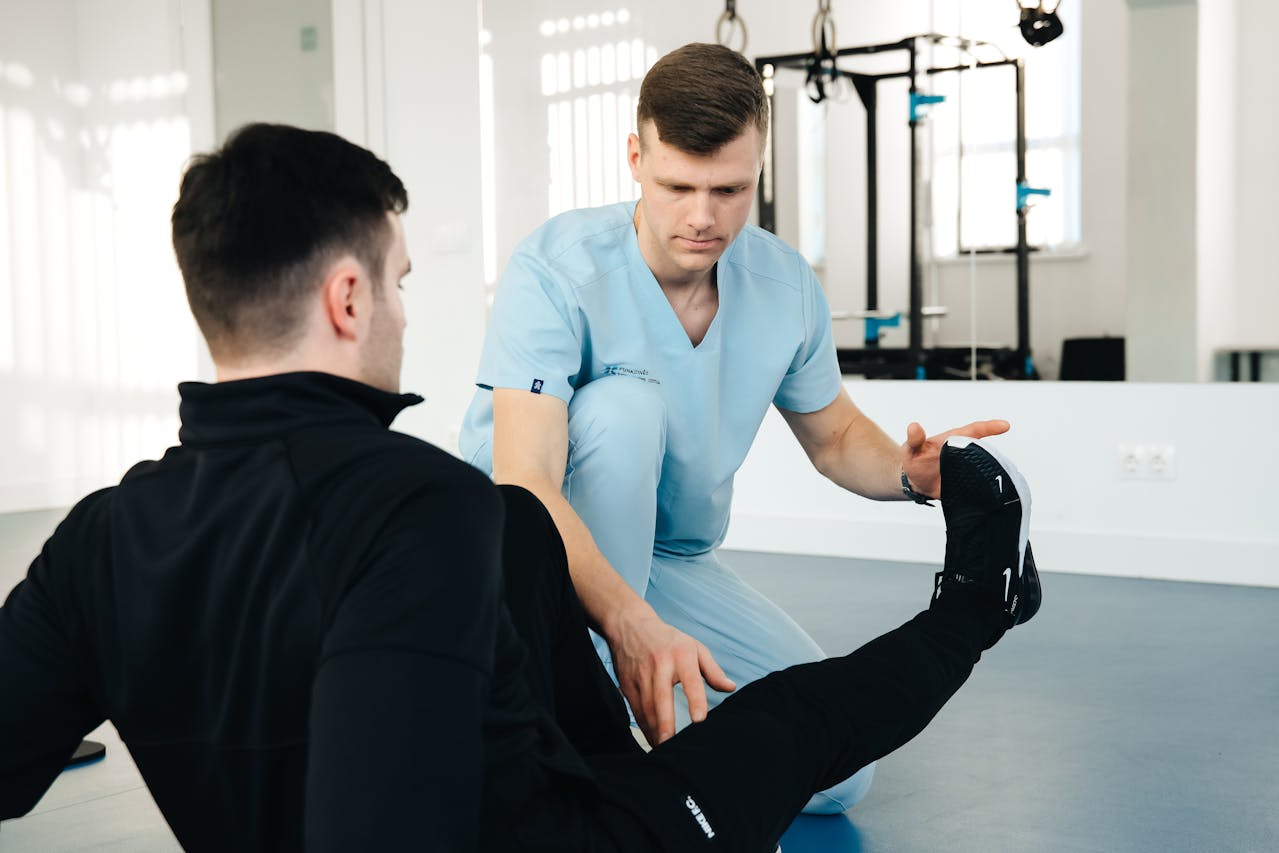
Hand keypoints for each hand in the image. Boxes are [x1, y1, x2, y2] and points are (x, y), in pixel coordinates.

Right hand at [609, 609, 735, 745]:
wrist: (630, 625)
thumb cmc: (668, 640)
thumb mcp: (694, 647)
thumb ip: (713, 670)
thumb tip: (731, 688)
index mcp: (681, 655)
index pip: (691, 680)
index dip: (696, 700)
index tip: (700, 720)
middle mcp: (659, 665)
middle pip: (661, 699)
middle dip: (665, 724)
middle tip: (672, 745)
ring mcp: (640, 675)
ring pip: (646, 708)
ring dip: (654, 730)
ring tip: (663, 748)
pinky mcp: (627, 683)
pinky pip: (635, 709)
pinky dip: (643, 726)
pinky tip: (652, 738)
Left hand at [902, 419, 1010, 497]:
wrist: (913, 482)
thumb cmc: (914, 459)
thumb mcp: (911, 448)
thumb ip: (914, 439)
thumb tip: (913, 427)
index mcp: (953, 440)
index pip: (974, 430)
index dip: (990, 427)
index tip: (1005, 425)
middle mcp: (964, 452)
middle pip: (983, 450)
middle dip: (992, 454)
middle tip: (996, 461)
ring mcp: (966, 467)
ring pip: (984, 467)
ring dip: (990, 472)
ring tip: (996, 478)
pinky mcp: (966, 482)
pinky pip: (978, 484)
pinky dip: (984, 488)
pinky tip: (989, 493)